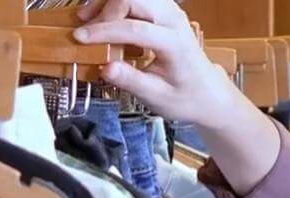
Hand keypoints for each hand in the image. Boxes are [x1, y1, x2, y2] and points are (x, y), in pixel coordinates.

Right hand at [72, 0, 254, 130]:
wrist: (209, 92)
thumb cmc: (186, 97)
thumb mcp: (157, 98)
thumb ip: (131, 81)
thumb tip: (105, 68)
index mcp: (175, 44)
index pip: (135, 28)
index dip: (104, 31)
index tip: (80, 38)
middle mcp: (175, 21)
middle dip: (105, 10)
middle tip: (84, 28)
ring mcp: (172, 12)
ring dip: (109, 3)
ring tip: (88, 19)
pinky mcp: (166, 10)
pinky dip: (117, 3)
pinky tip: (104, 17)